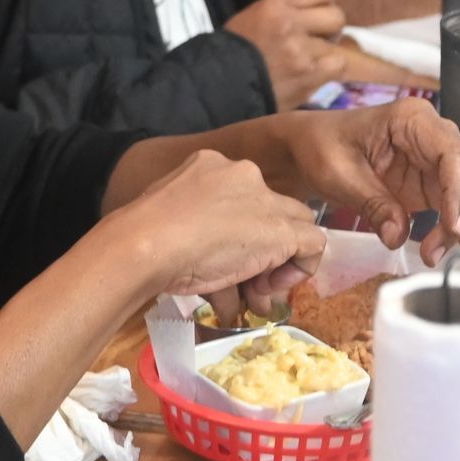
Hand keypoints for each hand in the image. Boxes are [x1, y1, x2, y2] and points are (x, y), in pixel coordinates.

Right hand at [121, 150, 327, 328]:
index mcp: (210, 165)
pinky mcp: (281, 228)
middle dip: (264, 247)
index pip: (245, 197)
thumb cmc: (146, 236)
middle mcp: (242, 173)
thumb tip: (223, 285)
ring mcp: (264, 199)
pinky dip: (300, 268)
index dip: (243, 231)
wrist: (148, 243)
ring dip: (278, 261)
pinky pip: (313, 244)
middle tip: (247, 282)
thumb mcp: (176, 226)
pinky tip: (270, 288)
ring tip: (255, 295)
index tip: (227, 260)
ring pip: (294, 225)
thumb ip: (203, 241)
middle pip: (273, 209)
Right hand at [223, 0, 349, 107]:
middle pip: (336, 16)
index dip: (323, 4)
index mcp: (274, 5)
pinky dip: (331, 71)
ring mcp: (301, 51)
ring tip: (314, 62)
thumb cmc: (233, 49)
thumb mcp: (255, 15)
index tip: (315, 17)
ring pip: (338, 45)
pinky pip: (339, 67)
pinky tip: (317, 75)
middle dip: (330, 28)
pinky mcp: (308, 76)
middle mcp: (291, 24)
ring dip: (328, 54)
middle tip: (319, 40)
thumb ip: (285, 5)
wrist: (218, 83)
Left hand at [287, 98, 459, 265]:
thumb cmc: (322, 148)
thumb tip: (399, 237)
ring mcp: (442, 162)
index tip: (452, 228)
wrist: (312, 150)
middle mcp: (438, 136)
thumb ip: (372, 203)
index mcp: (413, 120)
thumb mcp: (338, 173)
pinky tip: (441, 244)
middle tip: (433, 251)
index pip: (454, 154)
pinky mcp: (440, 185)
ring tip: (437, 250)